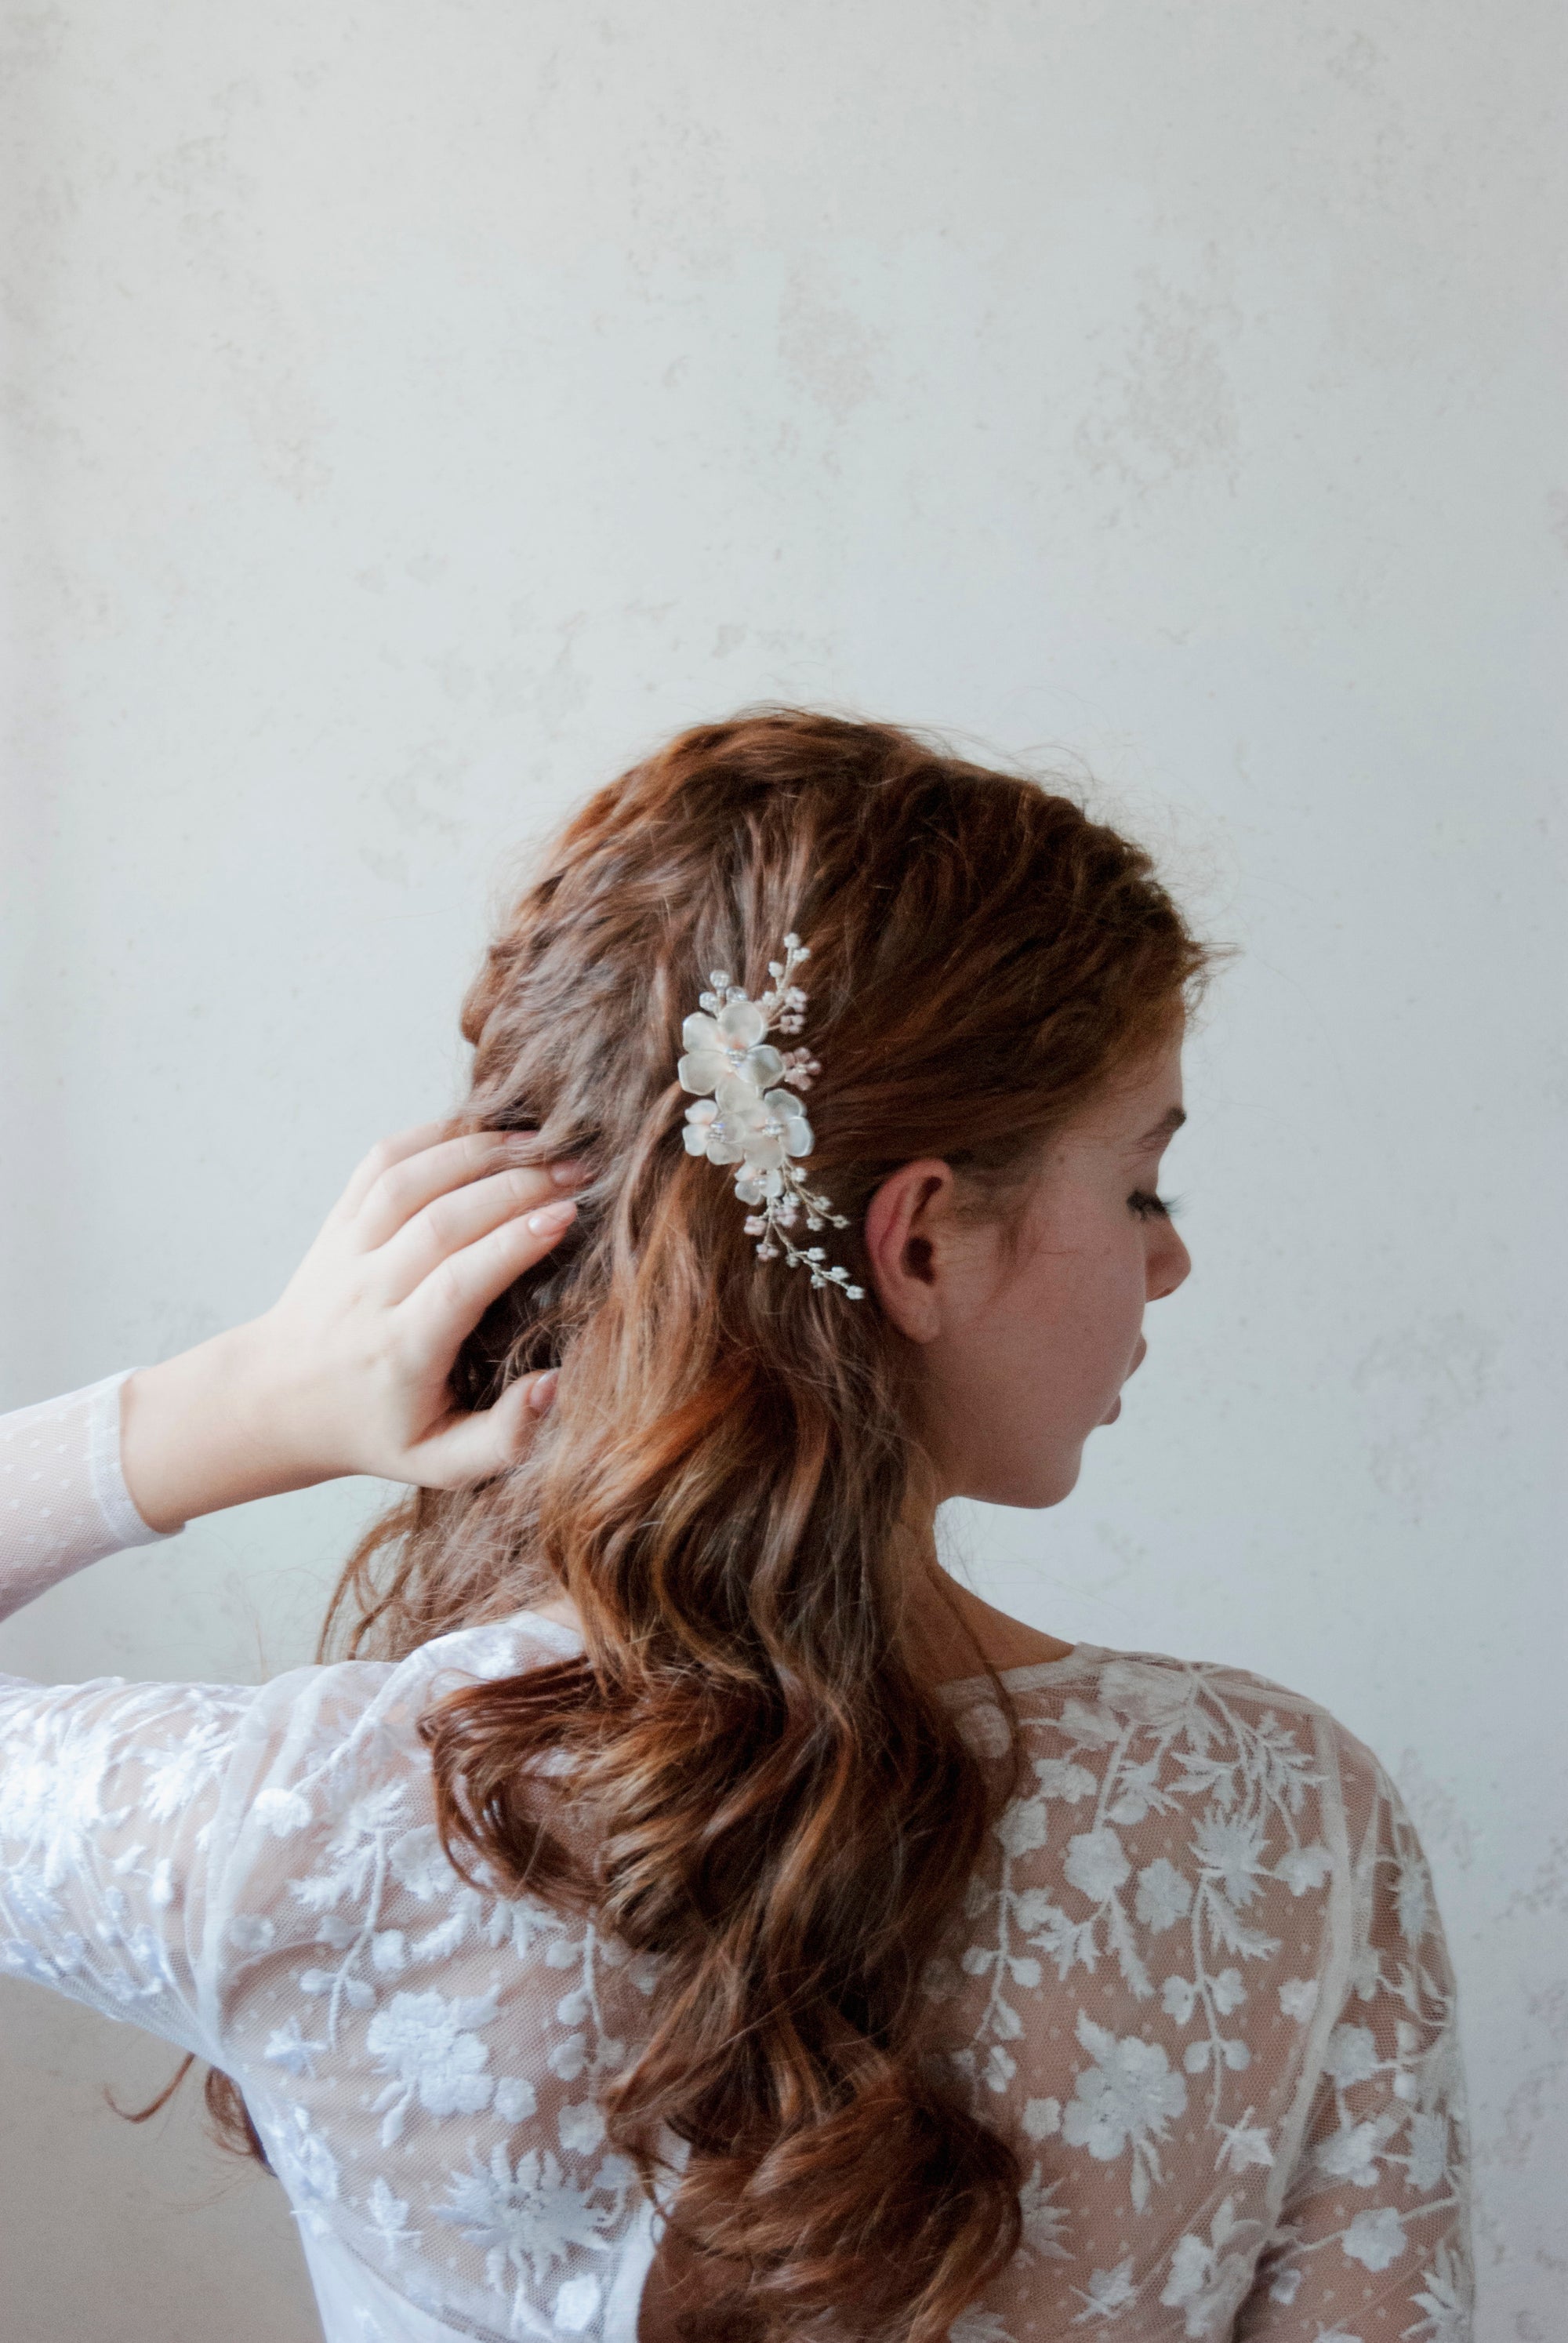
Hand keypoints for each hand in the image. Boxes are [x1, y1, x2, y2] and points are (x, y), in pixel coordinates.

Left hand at [121, 1123, 584, 1531]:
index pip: (457, 1283)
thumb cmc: (376, 1431)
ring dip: (478, 1151)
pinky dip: (431, 1134)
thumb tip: (556, 1385)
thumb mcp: (442, 1463)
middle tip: (578, 1172)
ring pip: (409, 1180)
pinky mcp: (338, 1221)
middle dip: (516, 1186)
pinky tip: (482, 1129)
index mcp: (399, 1352)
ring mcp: (347, 1250)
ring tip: (540, 1143)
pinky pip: (380, 1162)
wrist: (278, 1402)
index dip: (514, 1243)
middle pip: (442, 1221)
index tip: (567, 1216)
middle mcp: (367, 1293)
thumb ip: (506, 1438)